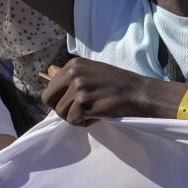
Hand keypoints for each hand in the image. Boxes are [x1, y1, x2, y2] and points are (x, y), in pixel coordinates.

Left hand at [42, 58, 167, 125]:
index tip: (78, 100)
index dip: (61, 99)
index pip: (50, 88)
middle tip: (82, 108)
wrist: (139, 93)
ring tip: (94, 109)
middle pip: (49, 100)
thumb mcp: (92, 72)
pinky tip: (98, 114)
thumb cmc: (117, 84)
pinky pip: (73, 121)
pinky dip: (85, 122)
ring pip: (61, 113)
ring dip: (76, 116)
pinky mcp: (84, 103)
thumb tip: (48, 70)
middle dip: (63, 108)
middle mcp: (73, 73)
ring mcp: (78, 88)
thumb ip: (69, 74)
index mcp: (73, 64)